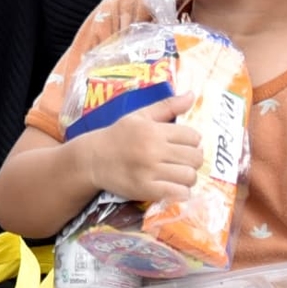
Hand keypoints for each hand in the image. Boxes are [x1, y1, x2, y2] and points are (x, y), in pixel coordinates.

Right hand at [76, 90, 203, 205]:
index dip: (192, 141)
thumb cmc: (118, 135)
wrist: (92, 159)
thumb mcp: (140, 116)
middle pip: (195, 157)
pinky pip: (177, 193)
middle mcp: (153, 150)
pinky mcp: (145, 189)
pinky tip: (174, 187)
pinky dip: (181, 192)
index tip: (183, 145)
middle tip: (183, 160)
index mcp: (153, 130)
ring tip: (179, 174)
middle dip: (193, 159)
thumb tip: (192, 95)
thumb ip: (167, 106)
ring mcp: (149, 171)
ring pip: (189, 176)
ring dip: (188, 176)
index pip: (193, 136)